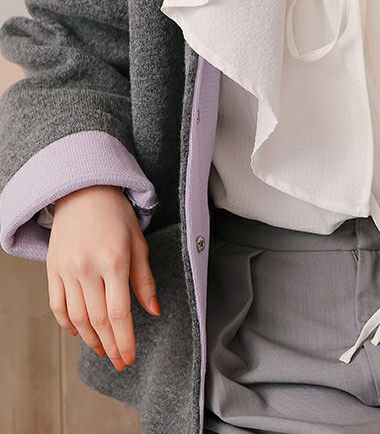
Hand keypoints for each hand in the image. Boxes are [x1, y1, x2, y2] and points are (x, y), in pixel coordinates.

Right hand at [46, 185, 160, 371]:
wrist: (83, 191)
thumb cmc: (116, 214)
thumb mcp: (138, 242)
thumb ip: (144, 279)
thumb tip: (153, 311)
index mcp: (114, 261)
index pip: (119, 313)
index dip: (124, 340)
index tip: (130, 357)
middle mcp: (88, 268)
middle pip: (98, 320)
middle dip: (110, 346)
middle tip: (119, 361)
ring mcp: (67, 270)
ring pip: (77, 317)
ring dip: (91, 339)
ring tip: (104, 350)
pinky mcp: (52, 270)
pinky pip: (58, 306)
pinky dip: (68, 324)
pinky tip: (80, 332)